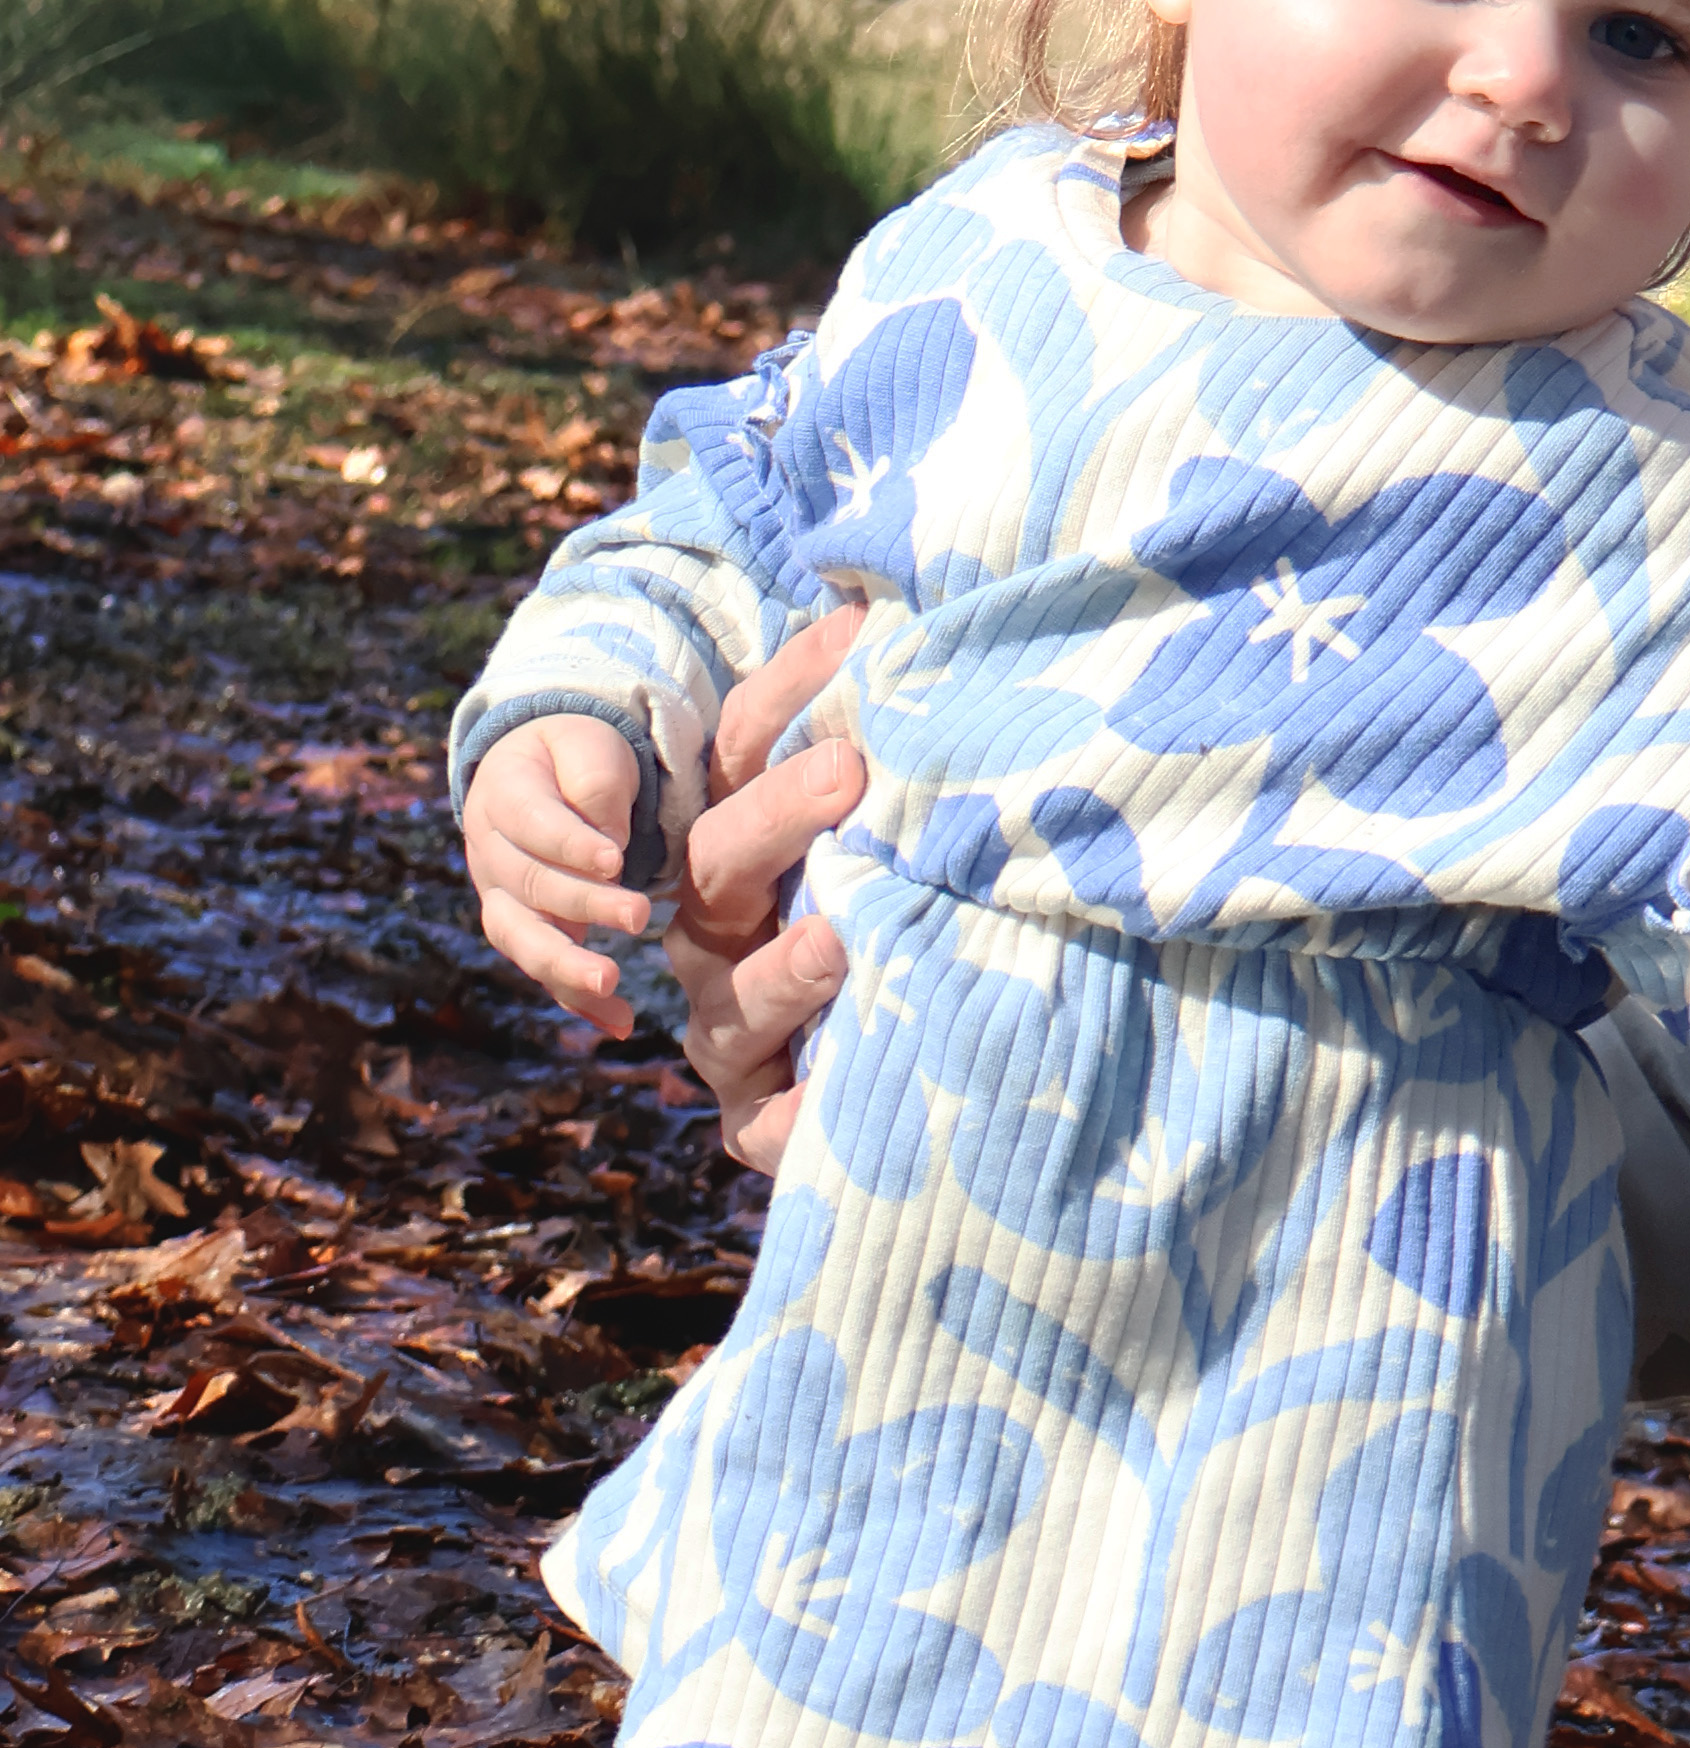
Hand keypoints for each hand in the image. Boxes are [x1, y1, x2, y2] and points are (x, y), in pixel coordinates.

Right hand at [463, 713, 654, 1032]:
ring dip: (565, 967)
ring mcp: (501, 897)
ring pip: (522, 939)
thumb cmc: (572, 757)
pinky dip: (578, 1002)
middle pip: (529, 885)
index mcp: (501, 793)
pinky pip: (545, 971)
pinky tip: (619, 1024)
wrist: (541, 774)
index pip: (530, 823)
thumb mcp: (588, 746)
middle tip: (639, 915)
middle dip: (584, 904)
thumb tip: (609, 848)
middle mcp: (489, 851)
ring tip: (610, 985)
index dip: (570, 844)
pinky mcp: (526, 932)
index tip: (615, 860)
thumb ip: (597, 785)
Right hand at [666, 603, 865, 1177]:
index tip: (852, 639)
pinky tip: (828, 1097)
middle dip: (776, 817)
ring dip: (785, 970)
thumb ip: (901, 760)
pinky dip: (797, 1114)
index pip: (742, 759)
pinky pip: (768, 1125)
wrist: (897, 1093)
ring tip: (838, 940)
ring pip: (734, 997)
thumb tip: (912, 622)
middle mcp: (718, 936)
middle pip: (720, 864)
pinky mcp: (758, 1120)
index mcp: (742, 855)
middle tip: (847, 771)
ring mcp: (731, 1030)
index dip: (783, 700)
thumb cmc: (894, 935)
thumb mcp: (897, 846)